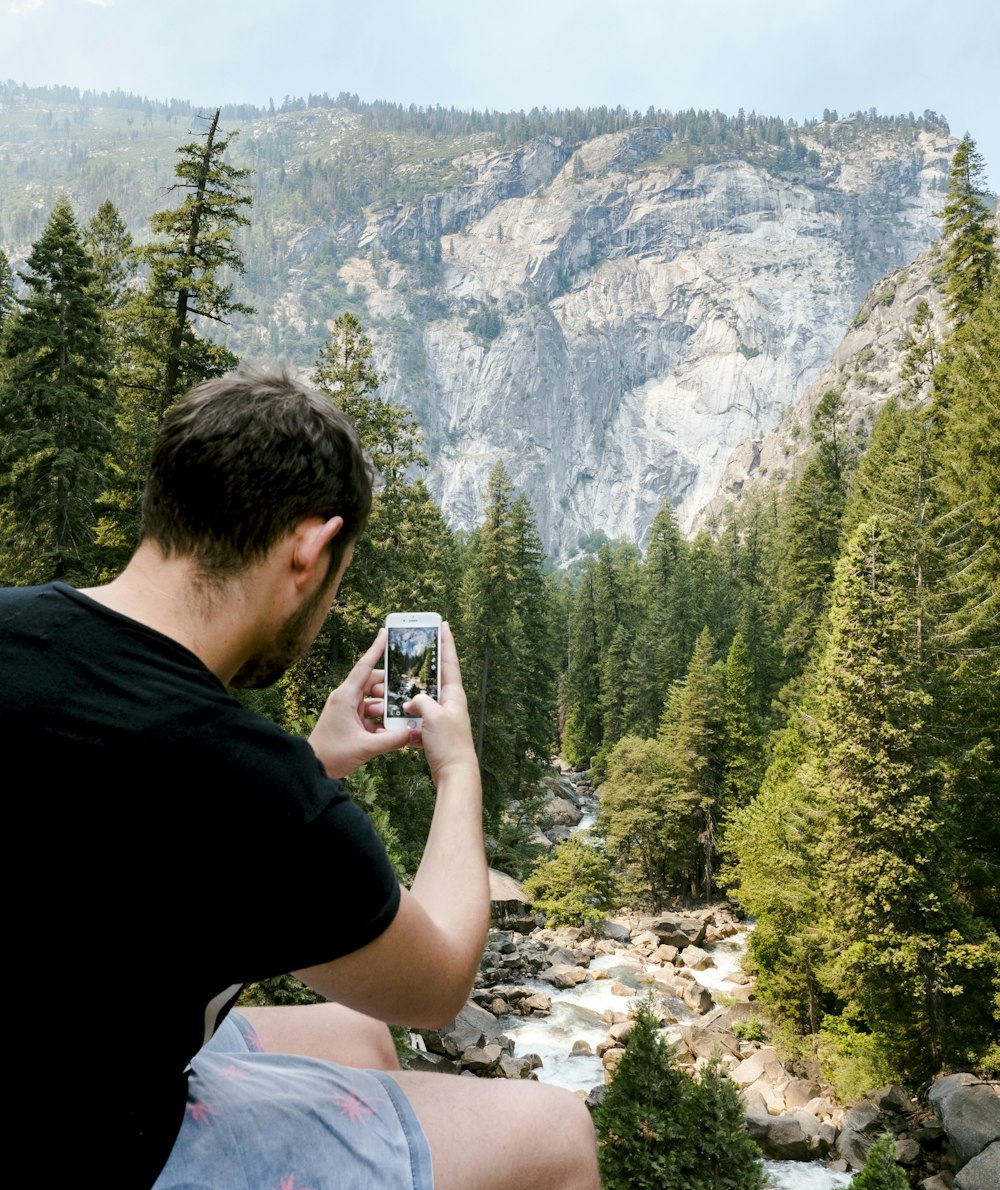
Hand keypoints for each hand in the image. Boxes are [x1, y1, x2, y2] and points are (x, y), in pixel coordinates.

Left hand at [308, 629, 413, 777]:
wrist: (313, 769)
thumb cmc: (332, 754)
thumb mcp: (366, 747)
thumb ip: (393, 739)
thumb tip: (415, 732)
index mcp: (346, 697)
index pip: (364, 667)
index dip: (375, 649)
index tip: (385, 633)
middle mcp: (346, 699)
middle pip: (373, 684)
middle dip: (389, 688)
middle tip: (407, 691)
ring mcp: (347, 710)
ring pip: (373, 700)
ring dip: (386, 707)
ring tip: (400, 715)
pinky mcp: (349, 721)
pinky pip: (369, 714)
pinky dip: (380, 720)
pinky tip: (391, 731)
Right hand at [404, 621, 477, 785]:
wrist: (454, 774)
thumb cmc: (449, 744)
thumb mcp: (433, 716)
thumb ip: (421, 701)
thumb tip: (411, 702)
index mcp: (454, 694)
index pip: (450, 661)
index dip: (446, 642)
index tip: (443, 625)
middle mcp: (449, 703)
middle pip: (433, 678)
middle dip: (420, 668)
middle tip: (410, 652)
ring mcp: (441, 717)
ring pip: (420, 700)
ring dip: (405, 698)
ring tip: (387, 693)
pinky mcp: (434, 732)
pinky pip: (416, 719)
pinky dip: (405, 719)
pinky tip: (392, 720)